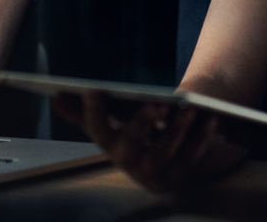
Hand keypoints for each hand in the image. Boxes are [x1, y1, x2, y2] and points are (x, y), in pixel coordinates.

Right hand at [53, 92, 221, 192]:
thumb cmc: (137, 131)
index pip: (96, 128)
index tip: (93, 88)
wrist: (168, 158)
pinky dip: (200, 139)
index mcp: (109, 145)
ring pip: (165, 152)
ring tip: (191, 108)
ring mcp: (152, 174)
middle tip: (159, 100)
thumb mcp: (114, 119)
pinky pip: (189, 159)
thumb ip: (86, 110)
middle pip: (133, 142)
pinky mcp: (177, 178)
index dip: (92, 110)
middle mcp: (127, 162)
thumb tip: (56, 97)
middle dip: (144, 120)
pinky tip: (210, 119)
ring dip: (179, 130)